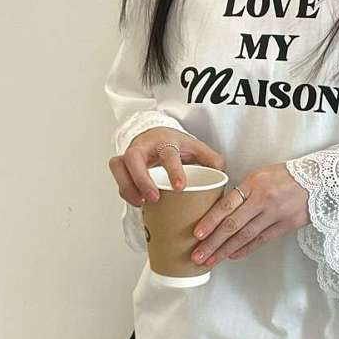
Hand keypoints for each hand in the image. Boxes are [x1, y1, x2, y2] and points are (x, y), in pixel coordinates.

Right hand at [108, 127, 225, 205]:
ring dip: (127, 186)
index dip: (173, 170)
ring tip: (140, 203)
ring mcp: (130, 154)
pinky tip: (137, 203)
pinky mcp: (122, 165)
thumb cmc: (176, 146)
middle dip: (141, 179)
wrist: (156, 136)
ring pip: (119, 166)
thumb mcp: (196, 148)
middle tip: (153, 198)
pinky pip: (118, 178)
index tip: (180, 188)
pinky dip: (125, 191)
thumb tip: (221, 173)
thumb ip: (211, 159)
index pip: (168, 153)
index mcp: (166, 140)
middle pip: (134, 157)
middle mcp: (144, 145)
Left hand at [189, 162, 309, 267]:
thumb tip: (223, 210)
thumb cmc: (286, 176)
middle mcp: (263, 199)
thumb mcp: (261, 175)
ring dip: (225, 250)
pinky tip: (232, 256)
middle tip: (197, 255)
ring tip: (211, 260)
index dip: (210, 221)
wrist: (319, 179)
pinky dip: (246, 249)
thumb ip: (243, 191)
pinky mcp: (287, 225)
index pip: (226, 205)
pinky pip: (262, 240)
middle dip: (213, 242)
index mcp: (253, 184)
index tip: (196, 234)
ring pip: (245, 236)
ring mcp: (275, 214)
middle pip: (232, 225)